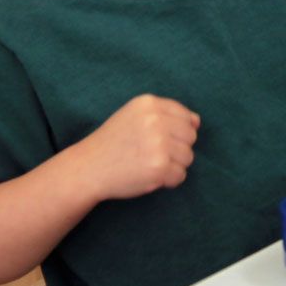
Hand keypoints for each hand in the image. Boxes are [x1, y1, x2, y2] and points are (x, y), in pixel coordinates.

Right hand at [71, 94, 198, 200]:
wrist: (88, 168)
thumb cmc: (113, 142)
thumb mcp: (134, 116)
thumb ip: (165, 114)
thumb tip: (197, 122)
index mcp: (149, 104)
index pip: (185, 116)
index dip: (177, 133)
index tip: (160, 141)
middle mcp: (155, 120)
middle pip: (190, 137)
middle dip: (177, 149)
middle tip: (153, 155)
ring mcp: (157, 144)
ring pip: (188, 157)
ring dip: (173, 165)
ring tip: (150, 165)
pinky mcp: (158, 167)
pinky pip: (180, 175)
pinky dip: (168, 181)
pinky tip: (150, 176)